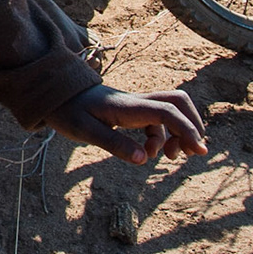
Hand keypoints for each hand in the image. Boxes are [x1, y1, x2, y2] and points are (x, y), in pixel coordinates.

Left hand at [45, 84, 206, 164]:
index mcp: (127, 106)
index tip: (199, 151)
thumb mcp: (84, 131)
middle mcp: (136, 102)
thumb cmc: (66, 111)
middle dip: (192, 125)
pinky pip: (157, 121)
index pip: (167, 112)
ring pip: (170, 111)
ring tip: (169, 157)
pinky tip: (147, 152)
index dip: (187, 130)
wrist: (52, 94)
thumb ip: (113, 143)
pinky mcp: (130, 112)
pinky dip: (161, 137)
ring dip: (178, 133)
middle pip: (178, 101)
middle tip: (190, 152)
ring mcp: (135, 106)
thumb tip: (142, 159)